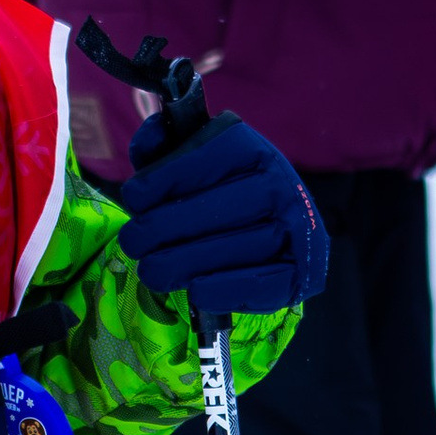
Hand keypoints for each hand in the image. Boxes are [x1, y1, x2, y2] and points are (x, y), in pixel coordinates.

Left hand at [121, 109, 328, 319]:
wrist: (274, 233)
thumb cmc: (215, 196)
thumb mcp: (188, 162)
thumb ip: (163, 148)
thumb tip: (149, 145)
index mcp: (251, 150)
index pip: (205, 158)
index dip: (163, 178)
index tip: (135, 198)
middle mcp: (280, 183)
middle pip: (216, 208)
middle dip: (162, 227)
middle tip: (133, 243)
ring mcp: (296, 228)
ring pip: (234, 248)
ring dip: (183, 263)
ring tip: (152, 271)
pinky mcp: (302, 272)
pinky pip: (262, 283)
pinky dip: (224, 289)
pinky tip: (194, 290)